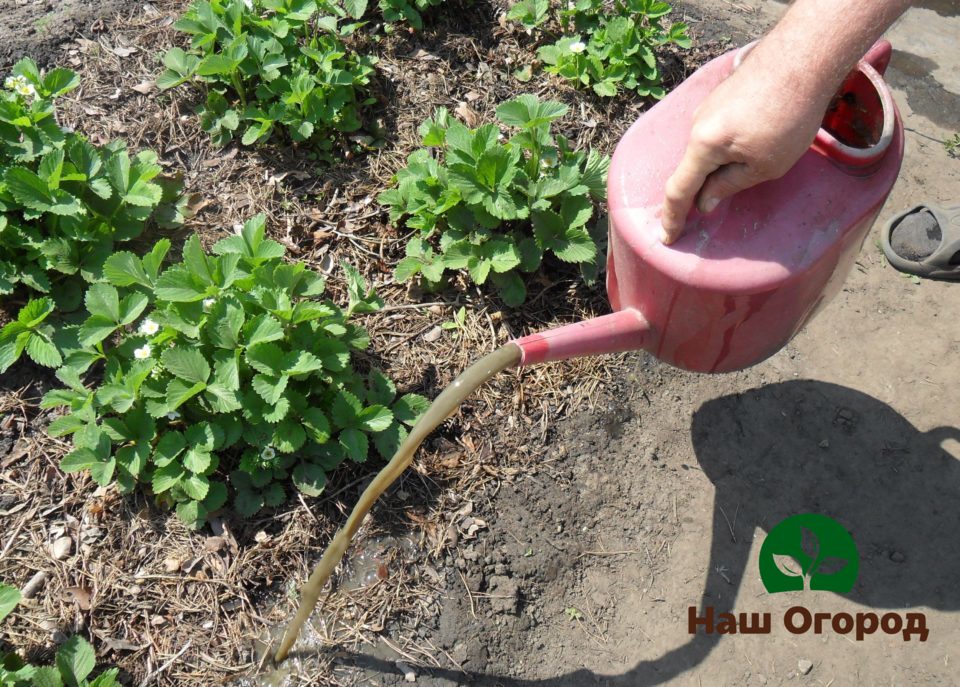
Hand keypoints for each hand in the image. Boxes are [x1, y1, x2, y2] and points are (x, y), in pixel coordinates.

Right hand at [659, 46, 833, 243]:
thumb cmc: (789, 116)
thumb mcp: (764, 165)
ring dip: (721, 164)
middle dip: (703, 189)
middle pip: (692, 168)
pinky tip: (758, 140)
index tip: (668, 238)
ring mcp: (707, 107)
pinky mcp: (721, 96)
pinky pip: (716, 132)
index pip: (679, 190)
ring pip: (706, 148)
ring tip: (758, 161)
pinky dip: (727, 147)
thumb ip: (729, 185)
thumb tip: (705, 202)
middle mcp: (697, 125)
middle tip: (720, 205)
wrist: (802, 58)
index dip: (672, 217)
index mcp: (703, 146)